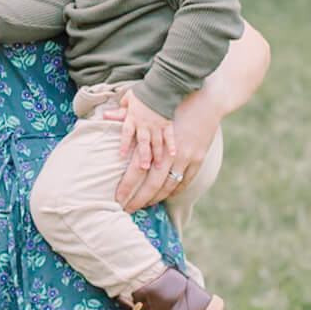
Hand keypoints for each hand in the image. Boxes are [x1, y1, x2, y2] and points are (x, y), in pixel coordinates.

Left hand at [112, 88, 175, 181]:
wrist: (160, 86)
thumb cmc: (142, 93)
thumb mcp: (127, 100)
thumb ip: (118, 111)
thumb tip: (104, 115)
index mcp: (133, 118)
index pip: (127, 133)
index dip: (124, 144)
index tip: (122, 156)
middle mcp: (145, 124)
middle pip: (143, 141)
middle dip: (143, 155)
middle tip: (143, 168)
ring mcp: (157, 125)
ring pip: (157, 142)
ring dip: (156, 154)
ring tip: (157, 167)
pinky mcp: (167, 124)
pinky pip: (170, 136)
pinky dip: (171, 145)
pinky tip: (173, 154)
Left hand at [114, 88, 221, 210]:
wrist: (206, 100)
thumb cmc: (173, 102)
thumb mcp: (149, 107)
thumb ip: (125, 115)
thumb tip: (104, 116)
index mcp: (155, 141)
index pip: (136, 170)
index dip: (126, 186)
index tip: (117, 199)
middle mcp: (170, 152)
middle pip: (152, 183)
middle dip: (139, 199)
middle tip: (128, 209)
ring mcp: (186, 157)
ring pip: (169, 185)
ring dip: (156, 198)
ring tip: (145, 204)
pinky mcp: (198, 158)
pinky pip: (185, 181)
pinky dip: (174, 191)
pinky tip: (165, 195)